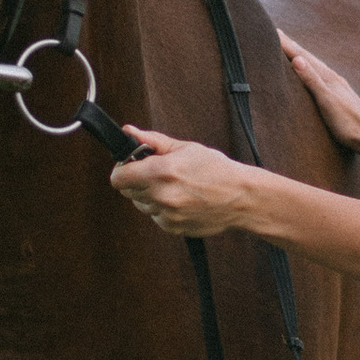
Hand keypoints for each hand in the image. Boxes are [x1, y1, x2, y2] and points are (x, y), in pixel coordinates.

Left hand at [110, 128, 256, 238]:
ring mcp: (166, 214)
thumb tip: (128, 132)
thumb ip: (152, 141)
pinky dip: (162, 209)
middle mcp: (160, 195)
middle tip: (157, 173)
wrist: (241, 198)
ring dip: (149, 195)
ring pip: (141, 205)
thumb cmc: (216, 170)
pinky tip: (181, 199)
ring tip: (173, 187)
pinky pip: (155, 216)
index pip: (118, 177)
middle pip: (127, 191)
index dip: (122, 169)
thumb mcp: (184, 148)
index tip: (132, 165)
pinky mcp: (172, 227)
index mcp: (161, 172)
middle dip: (137, 180)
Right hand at [279, 30, 359, 156]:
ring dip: (303, 57)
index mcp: (329, 78)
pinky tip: (315, 76)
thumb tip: (297, 59)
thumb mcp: (326, 101)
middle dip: (294, 47)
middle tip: (280, 35)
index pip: (304, 58)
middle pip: (310, 59)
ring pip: (317, 67)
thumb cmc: (348, 123)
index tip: (275, 32)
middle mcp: (334, 78)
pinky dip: (312, 71)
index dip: (289, 46)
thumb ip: (312, 80)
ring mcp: (338, 87)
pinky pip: (322, 77)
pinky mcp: (341, 96)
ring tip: (294, 51)